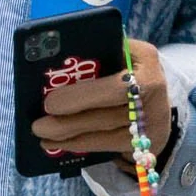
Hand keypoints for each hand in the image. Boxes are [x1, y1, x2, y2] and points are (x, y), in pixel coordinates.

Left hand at [31, 36, 171, 169]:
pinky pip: (106, 144)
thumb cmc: (128, 67)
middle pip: (108, 112)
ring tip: (41, 134)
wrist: (157, 95)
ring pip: (104, 130)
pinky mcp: (145, 142)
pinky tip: (58, 143)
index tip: (51, 103)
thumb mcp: (120, 51)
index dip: (82, 97)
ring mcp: (152, 119)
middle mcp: (154, 90)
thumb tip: (55, 61)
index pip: (114, 84)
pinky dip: (80, 144)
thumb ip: (98, 52)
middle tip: (38, 125)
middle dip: (69, 120)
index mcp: (146, 61)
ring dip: (69, 134)